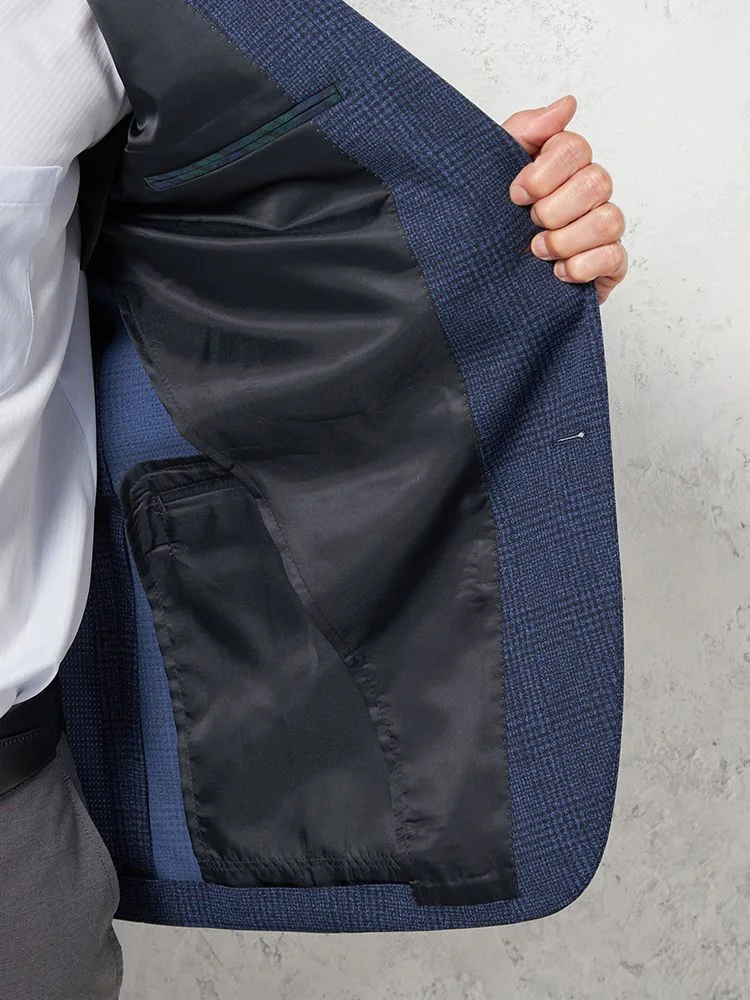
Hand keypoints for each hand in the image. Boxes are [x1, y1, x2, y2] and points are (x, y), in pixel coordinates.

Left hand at [501, 95, 626, 304]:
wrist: (485, 277)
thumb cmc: (494, 221)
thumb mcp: (495, 169)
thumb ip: (527, 130)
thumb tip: (567, 105)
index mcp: (563, 166)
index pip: (575, 148)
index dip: (544, 173)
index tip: (516, 194)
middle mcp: (588, 192)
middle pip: (595, 182)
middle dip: (554, 209)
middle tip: (529, 223)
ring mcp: (601, 227)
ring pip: (607, 220)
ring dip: (565, 240)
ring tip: (537, 251)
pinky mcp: (608, 263)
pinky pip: (613, 256)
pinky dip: (580, 266)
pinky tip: (556, 272)